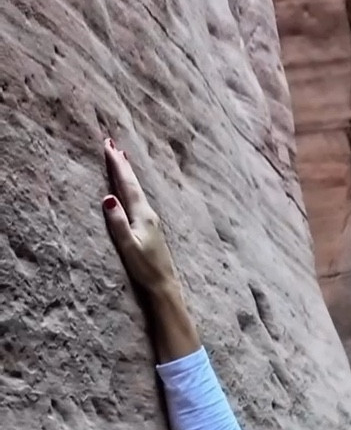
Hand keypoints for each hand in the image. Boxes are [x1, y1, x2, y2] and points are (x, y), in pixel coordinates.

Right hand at [101, 138, 179, 295]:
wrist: (164, 285)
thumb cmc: (145, 269)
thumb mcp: (128, 246)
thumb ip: (118, 222)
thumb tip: (108, 198)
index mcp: (143, 215)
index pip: (127, 184)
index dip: (118, 165)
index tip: (108, 146)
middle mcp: (149, 214)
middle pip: (134, 183)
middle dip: (122, 164)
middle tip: (112, 144)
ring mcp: (152, 220)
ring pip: (137, 190)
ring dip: (128, 174)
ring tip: (122, 159)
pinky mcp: (151, 228)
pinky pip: (139, 200)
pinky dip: (132, 188)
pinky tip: (131, 189)